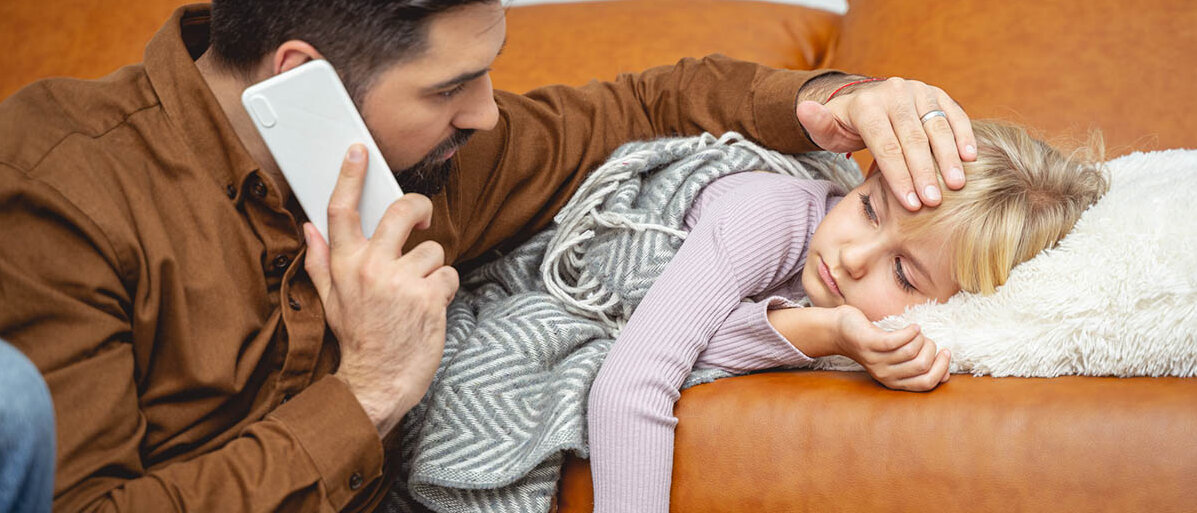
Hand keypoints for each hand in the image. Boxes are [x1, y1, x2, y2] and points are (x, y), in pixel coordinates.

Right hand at [303, 144, 459, 437]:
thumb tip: (310, 228)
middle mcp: (371, 268)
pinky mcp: (430, 297)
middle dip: (417, 208)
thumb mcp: (330, 300)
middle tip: (420, 218)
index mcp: (344, 265)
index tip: (358, 151)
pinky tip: (429, 307)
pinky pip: (449, 274)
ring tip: (417, 294)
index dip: (350, 176)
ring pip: (432, 249)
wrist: (377, 382)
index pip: (341, 211)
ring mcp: (402, 281)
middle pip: (400, 212)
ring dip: (431, 269)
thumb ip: (321, 260)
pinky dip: (444, 289)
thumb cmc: (357, 340)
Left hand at [797, 76, 975, 209]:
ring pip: (936, 126)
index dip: (898, 176)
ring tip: (957, 185)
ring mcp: (918, 91)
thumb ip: (817, 124)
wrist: (866, 102)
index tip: (911, 204)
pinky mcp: (937, 93)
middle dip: (924, 172)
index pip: (885, 146)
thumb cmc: (845, 127)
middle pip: (912, 138)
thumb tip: (804, 110)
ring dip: (949, 157)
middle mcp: (894, 92)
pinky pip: (954, 113)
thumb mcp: (826, 129)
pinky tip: (972, 158)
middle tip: (934, 203)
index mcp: (866, 105)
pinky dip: (964, 134)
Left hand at [832, 305, 950, 391]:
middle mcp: (885, 375)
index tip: (945, 352)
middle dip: (932, 349)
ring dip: (920, 338)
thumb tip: (946, 375)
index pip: (926, 384)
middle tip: (926, 339)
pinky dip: (910, 331)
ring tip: (915, 332)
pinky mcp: (870, 344)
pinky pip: (897, 340)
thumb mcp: (897, 360)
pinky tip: (912, 327)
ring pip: (912, 352)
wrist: (840, 331)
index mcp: (894, 381)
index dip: (941, 369)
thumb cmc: (875, 343)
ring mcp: (876, 360)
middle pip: (922, 366)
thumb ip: (918, 368)